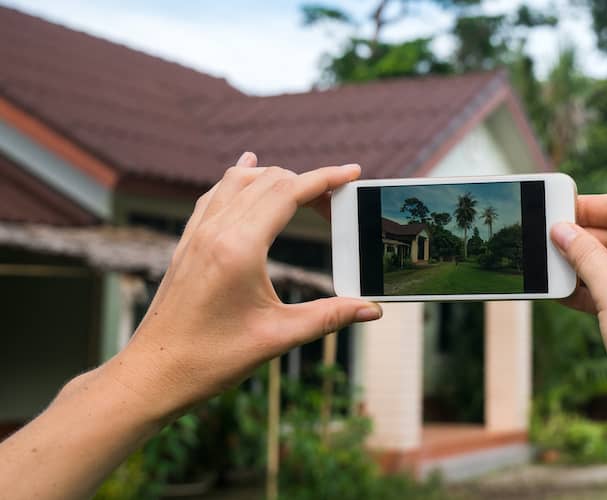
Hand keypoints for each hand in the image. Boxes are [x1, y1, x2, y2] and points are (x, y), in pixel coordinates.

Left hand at [102, 152, 381, 420]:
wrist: (153, 374)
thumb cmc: (211, 359)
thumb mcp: (279, 337)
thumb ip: (330, 316)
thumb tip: (372, 309)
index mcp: (239, 248)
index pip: (289, 193)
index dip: (326, 179)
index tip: (353, 172)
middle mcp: (215, 231)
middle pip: (269, 181)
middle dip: (308, 183)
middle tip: (339, 203)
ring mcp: (196, 234)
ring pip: (239, 181)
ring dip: (275, 178)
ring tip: (304, 190)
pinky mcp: (186, 244)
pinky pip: (215, 195)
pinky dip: (239, 179)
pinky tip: (247, 170)